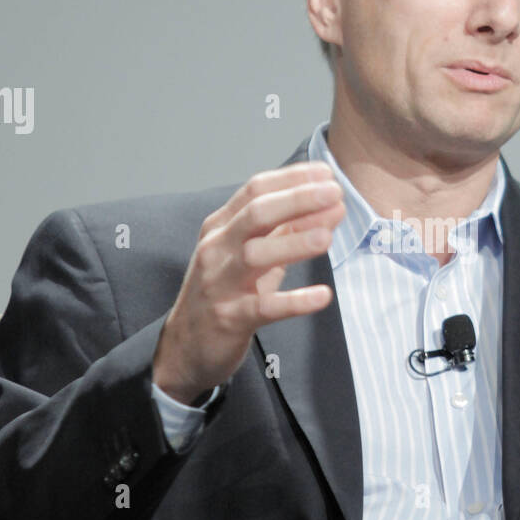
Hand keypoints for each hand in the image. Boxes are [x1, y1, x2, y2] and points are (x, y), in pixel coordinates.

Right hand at [153, 162, 344, 404]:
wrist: (185, 346)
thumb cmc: (224, 292)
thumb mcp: (250, 255)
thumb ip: (286, 231)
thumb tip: (328, 207)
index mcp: (221, 227)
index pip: (255, 190)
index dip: (293, 179)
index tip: (327, 173)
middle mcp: (217, 249)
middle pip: (256, 214)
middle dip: (297, 199)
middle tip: (334, 193)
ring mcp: (219, 283)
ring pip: (255, 255)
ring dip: (294, 243)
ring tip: (328, 235)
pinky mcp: (229, 318)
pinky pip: (263, 307)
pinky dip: (294, 301)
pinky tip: (322, 296)